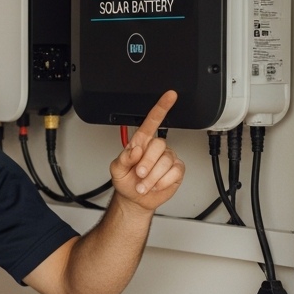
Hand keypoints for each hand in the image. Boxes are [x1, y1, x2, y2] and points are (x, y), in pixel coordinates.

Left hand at [110, 90, 184, 210]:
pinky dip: (161, 181)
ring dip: (152, 176)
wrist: (134, 198)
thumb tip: (135, 149)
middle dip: (147, 162)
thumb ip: (123, 158)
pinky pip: (174, 172)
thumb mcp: (116, 168)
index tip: (170, 95)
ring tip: (143, 184)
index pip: (152, 121)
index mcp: (141, 142)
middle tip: (138, 173)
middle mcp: (155, 148)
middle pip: (159, 144)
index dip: (161, 107)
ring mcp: (167, 158)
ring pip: (166, 161)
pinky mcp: (176, 170)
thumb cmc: (125, 180)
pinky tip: (154, 185)